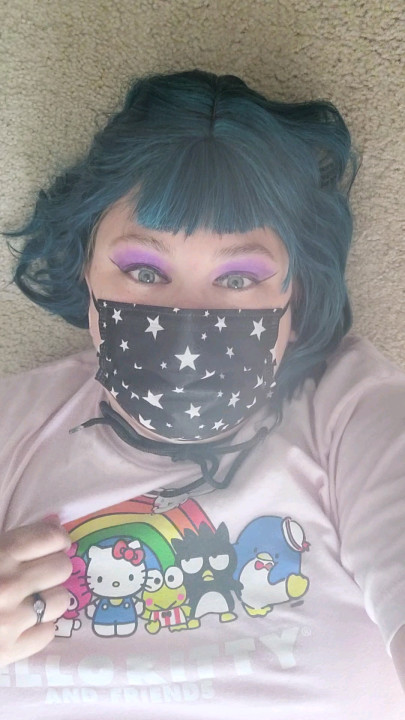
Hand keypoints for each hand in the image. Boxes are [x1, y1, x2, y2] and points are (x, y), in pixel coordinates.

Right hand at [0, 517, 71, 666]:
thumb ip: (7, 542)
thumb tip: (49, 530)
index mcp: (0, 553)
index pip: (51, 537)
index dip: (56, 539)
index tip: (53, 544)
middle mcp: (11, 584)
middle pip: (62, 567)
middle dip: (53, 566)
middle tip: (41, 572)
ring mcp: (13, 620)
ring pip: (61, 600)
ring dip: (50, 597)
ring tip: (33, 598)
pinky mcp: (10, 650)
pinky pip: (48, 633)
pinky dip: (40, 627)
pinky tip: (24, 622)